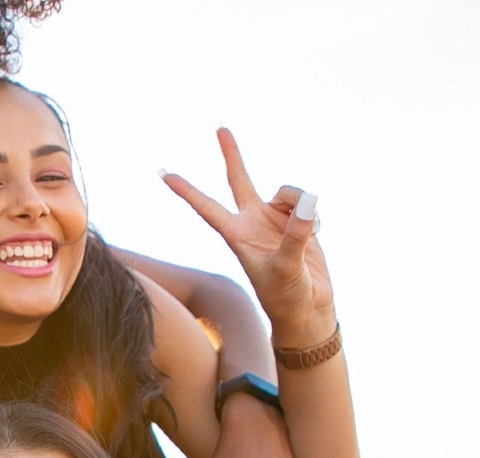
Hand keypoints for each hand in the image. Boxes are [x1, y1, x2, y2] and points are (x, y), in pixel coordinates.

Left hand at [161, 128, 334, 344]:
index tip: (163, 173)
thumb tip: (306, 202)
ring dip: (299, 203)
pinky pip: (305, 203)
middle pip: (238, 179)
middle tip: (219, 127)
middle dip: (231, 154)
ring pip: (287, 192)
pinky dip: (313, 214)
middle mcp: (252, 222)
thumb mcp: (287, 267)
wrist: (307, 308)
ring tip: (308, 231)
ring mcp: (274, 220)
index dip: (186, 190)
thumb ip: (296, 235)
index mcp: (237, 235)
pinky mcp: (297, 221)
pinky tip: (316, 233)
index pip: (206, 207)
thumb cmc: (287, 296)